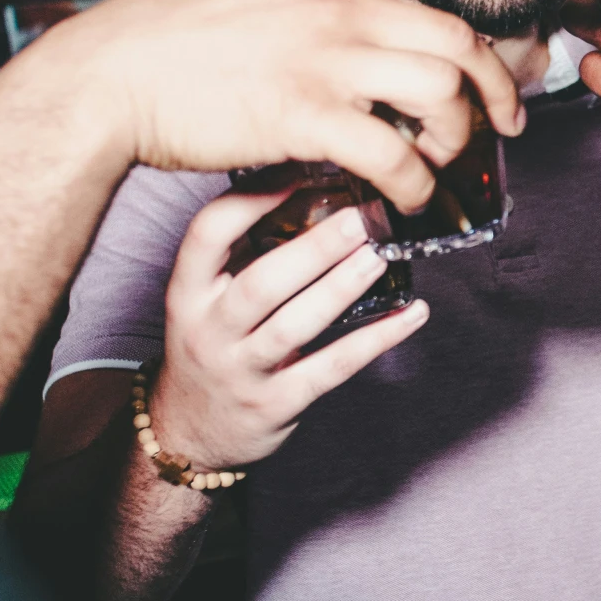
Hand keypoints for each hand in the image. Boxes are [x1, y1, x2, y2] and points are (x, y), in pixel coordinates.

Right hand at [45, 0, 571, 211]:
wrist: (122, 70)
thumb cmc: (189, 37)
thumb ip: (329, 3)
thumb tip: (374, 26)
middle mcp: (343, 8)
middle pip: (460, 42)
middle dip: (499, 88)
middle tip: (508, 121)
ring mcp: (327, 60)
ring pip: (441, 97)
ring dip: (458, 140)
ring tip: (443, 164)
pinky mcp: (307, 115)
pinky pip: (394, 155)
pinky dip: (414, 185)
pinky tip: (406, 198)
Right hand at [150, 186, 426, 469]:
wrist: (190, 431)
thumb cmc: (211, 346)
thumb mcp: (205, 298)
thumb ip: (244, 252)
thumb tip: (312, 188)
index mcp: (188, 292)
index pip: (207, 235)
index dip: (249, 198)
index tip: (296, 168)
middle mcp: (208, 330)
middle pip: (260, 282)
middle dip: (314, 248)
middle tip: (360, 216)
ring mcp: (242, 371)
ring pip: (295, 325)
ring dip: (342, 287)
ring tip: (380, 256)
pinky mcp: (277, 403)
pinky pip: (332, 367)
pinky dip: (377, 339)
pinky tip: (412, 313)